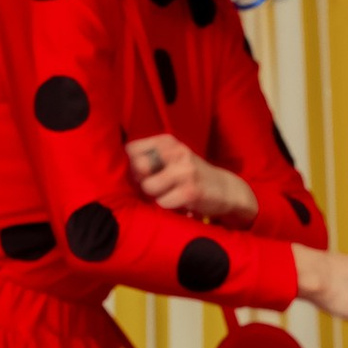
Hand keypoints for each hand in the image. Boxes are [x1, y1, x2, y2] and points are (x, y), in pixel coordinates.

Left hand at [127, 131, 253, 221]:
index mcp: (167, 141)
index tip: (145, 174)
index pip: (131, 149)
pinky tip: (180, 202)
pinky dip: (168, 206)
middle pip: (138, 167)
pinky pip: (163, 202)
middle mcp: (177, 151)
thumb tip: (122, 171)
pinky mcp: (191, 191)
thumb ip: (148, 159)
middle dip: (142, 181)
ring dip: (156, 196)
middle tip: (157, 185)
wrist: (225, 189)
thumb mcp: (171, 158)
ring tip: (170, 194)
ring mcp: (185, 171)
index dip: (132, 165)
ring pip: (149, 187)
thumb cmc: (190, 175)